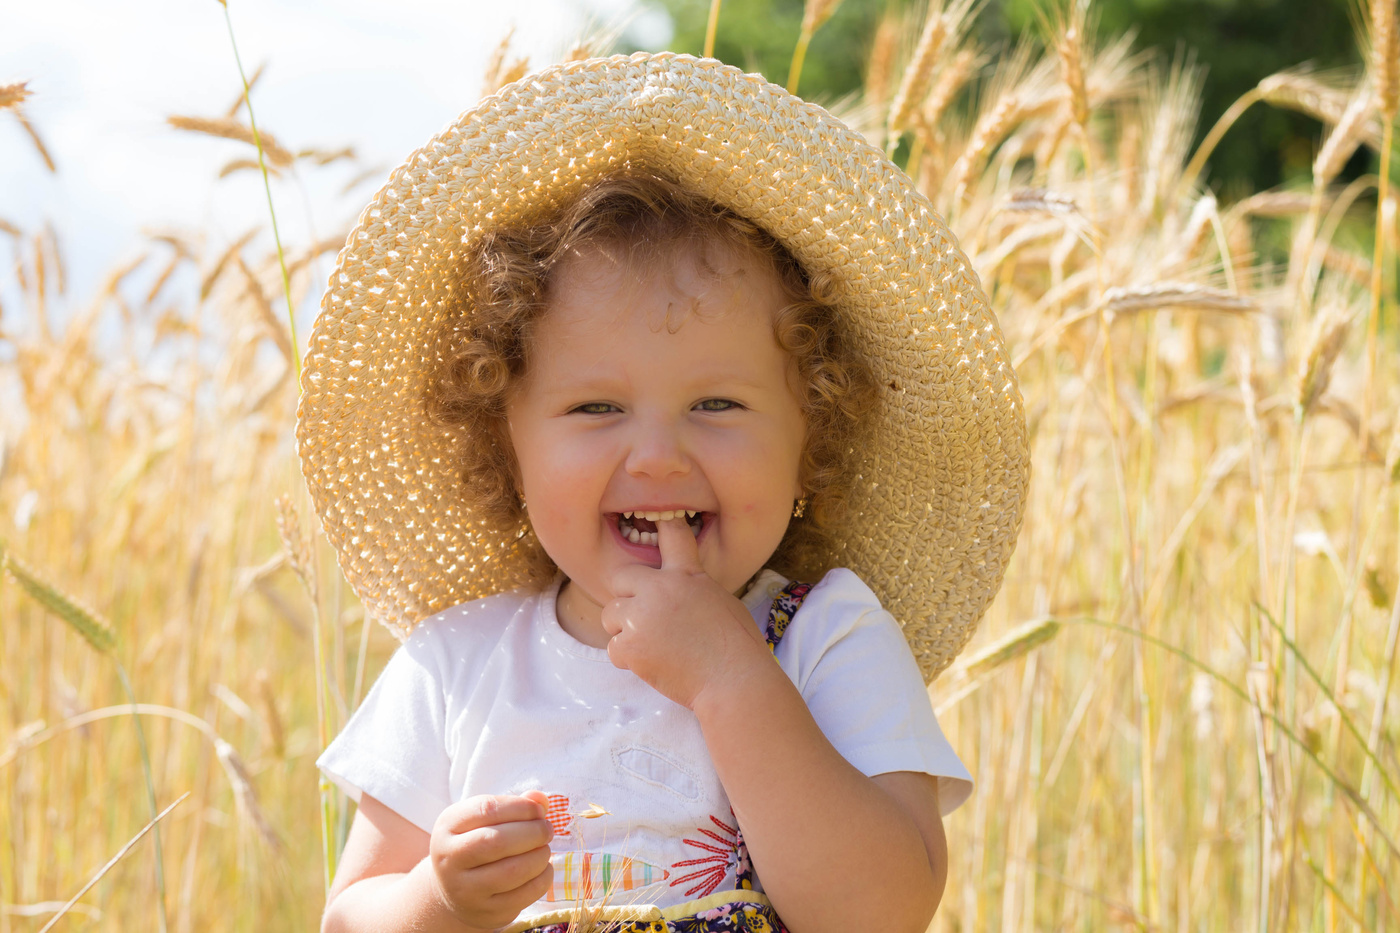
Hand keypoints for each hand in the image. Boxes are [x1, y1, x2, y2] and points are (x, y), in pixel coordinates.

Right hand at [427, 792, 552, 931]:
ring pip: (512, 871)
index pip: (486, 809)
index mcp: (448, 826)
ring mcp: (466, 890)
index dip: (520, 807)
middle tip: (547, 829)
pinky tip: (543, 868)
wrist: (455, 890)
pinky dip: (543, 877)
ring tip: (544, 848)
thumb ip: (514, 805)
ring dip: (540, 855)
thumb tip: (540, 800)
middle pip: (498, 841)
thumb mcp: (484, 819)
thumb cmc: (476, 843)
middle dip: (533, 832)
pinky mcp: (486, 913)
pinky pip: (524, 894)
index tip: (538, 810)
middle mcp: (450, 859)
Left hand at [603, 517, 771, 708]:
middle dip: (628, 596)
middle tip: (645, 615)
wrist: (734, 680)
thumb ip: (693, 588)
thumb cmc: (738, 646)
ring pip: (611, 615)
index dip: (664, 525)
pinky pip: (614, 648)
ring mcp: (641, 618)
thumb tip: (678, 590)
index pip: (672, 536)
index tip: (659, 520)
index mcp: (687, 574)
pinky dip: (628, 658)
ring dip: (624, 629)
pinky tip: (652, 663)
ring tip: (651, 644)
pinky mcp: (631, 647)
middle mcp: (659, 590)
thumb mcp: (721, 601)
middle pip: (620, 578)